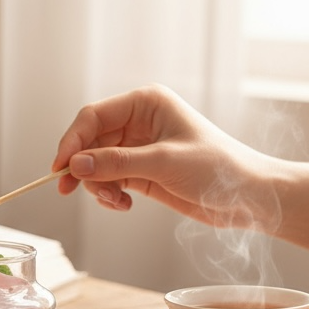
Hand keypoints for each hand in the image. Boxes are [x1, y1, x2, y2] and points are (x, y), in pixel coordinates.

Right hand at [52, 84, 278, 228]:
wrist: (249, 196)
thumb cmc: (219, 168)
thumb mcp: (164, 163)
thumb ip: (117, 163)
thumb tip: (76, 165)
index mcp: (146, 103)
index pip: (93, 116)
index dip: (72, 141)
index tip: (59, 167)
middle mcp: (139, 122)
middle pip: (90, 141)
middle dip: (82, 167)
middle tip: (70, 190)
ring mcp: (139, 148)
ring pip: (96, 164)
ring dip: (97, 185)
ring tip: (115, 201)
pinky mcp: (143, 172)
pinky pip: (110, 180)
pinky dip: (109, 194)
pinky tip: (124, 205)